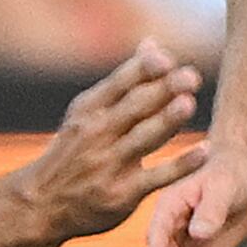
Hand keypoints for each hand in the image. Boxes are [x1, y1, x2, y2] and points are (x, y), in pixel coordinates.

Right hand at [14, 42, 205, 241]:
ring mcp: (109, 164)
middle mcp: (97, 134)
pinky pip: (157, 177)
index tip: (166, 58)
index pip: (119, 84)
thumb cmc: (74, 150)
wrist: (41, 204)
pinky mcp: (122, 194)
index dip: (142, 70)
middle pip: (134, 108)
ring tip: (189, 104)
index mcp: (89, 109)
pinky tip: (204, 152)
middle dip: (163, 91)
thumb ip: (124, 81)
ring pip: (143, 138)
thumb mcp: (88, 113)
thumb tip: (153, 42)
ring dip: (167, 121)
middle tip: (191, 77)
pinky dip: (181, 165)